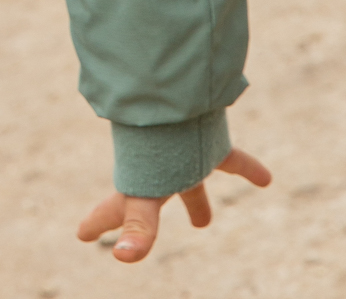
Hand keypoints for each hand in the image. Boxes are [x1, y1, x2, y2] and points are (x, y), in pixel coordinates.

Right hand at [77, 147, 271, 263]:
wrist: (173, 89)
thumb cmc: (153, 142)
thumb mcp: (142, 189)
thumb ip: (136, 225)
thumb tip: (122, 257)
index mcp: (141, 182)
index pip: (117, 209)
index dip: (98, 222)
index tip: (80, 234)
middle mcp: (162, 169)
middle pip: (154, 198)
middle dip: (148, 219)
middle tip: (137, 240)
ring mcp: (185, 154)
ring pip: (190, 179)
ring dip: (196, 200)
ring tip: (202, 223)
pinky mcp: (212, 141)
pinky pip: (233, 159)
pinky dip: (249, 170)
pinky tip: (265, 179)